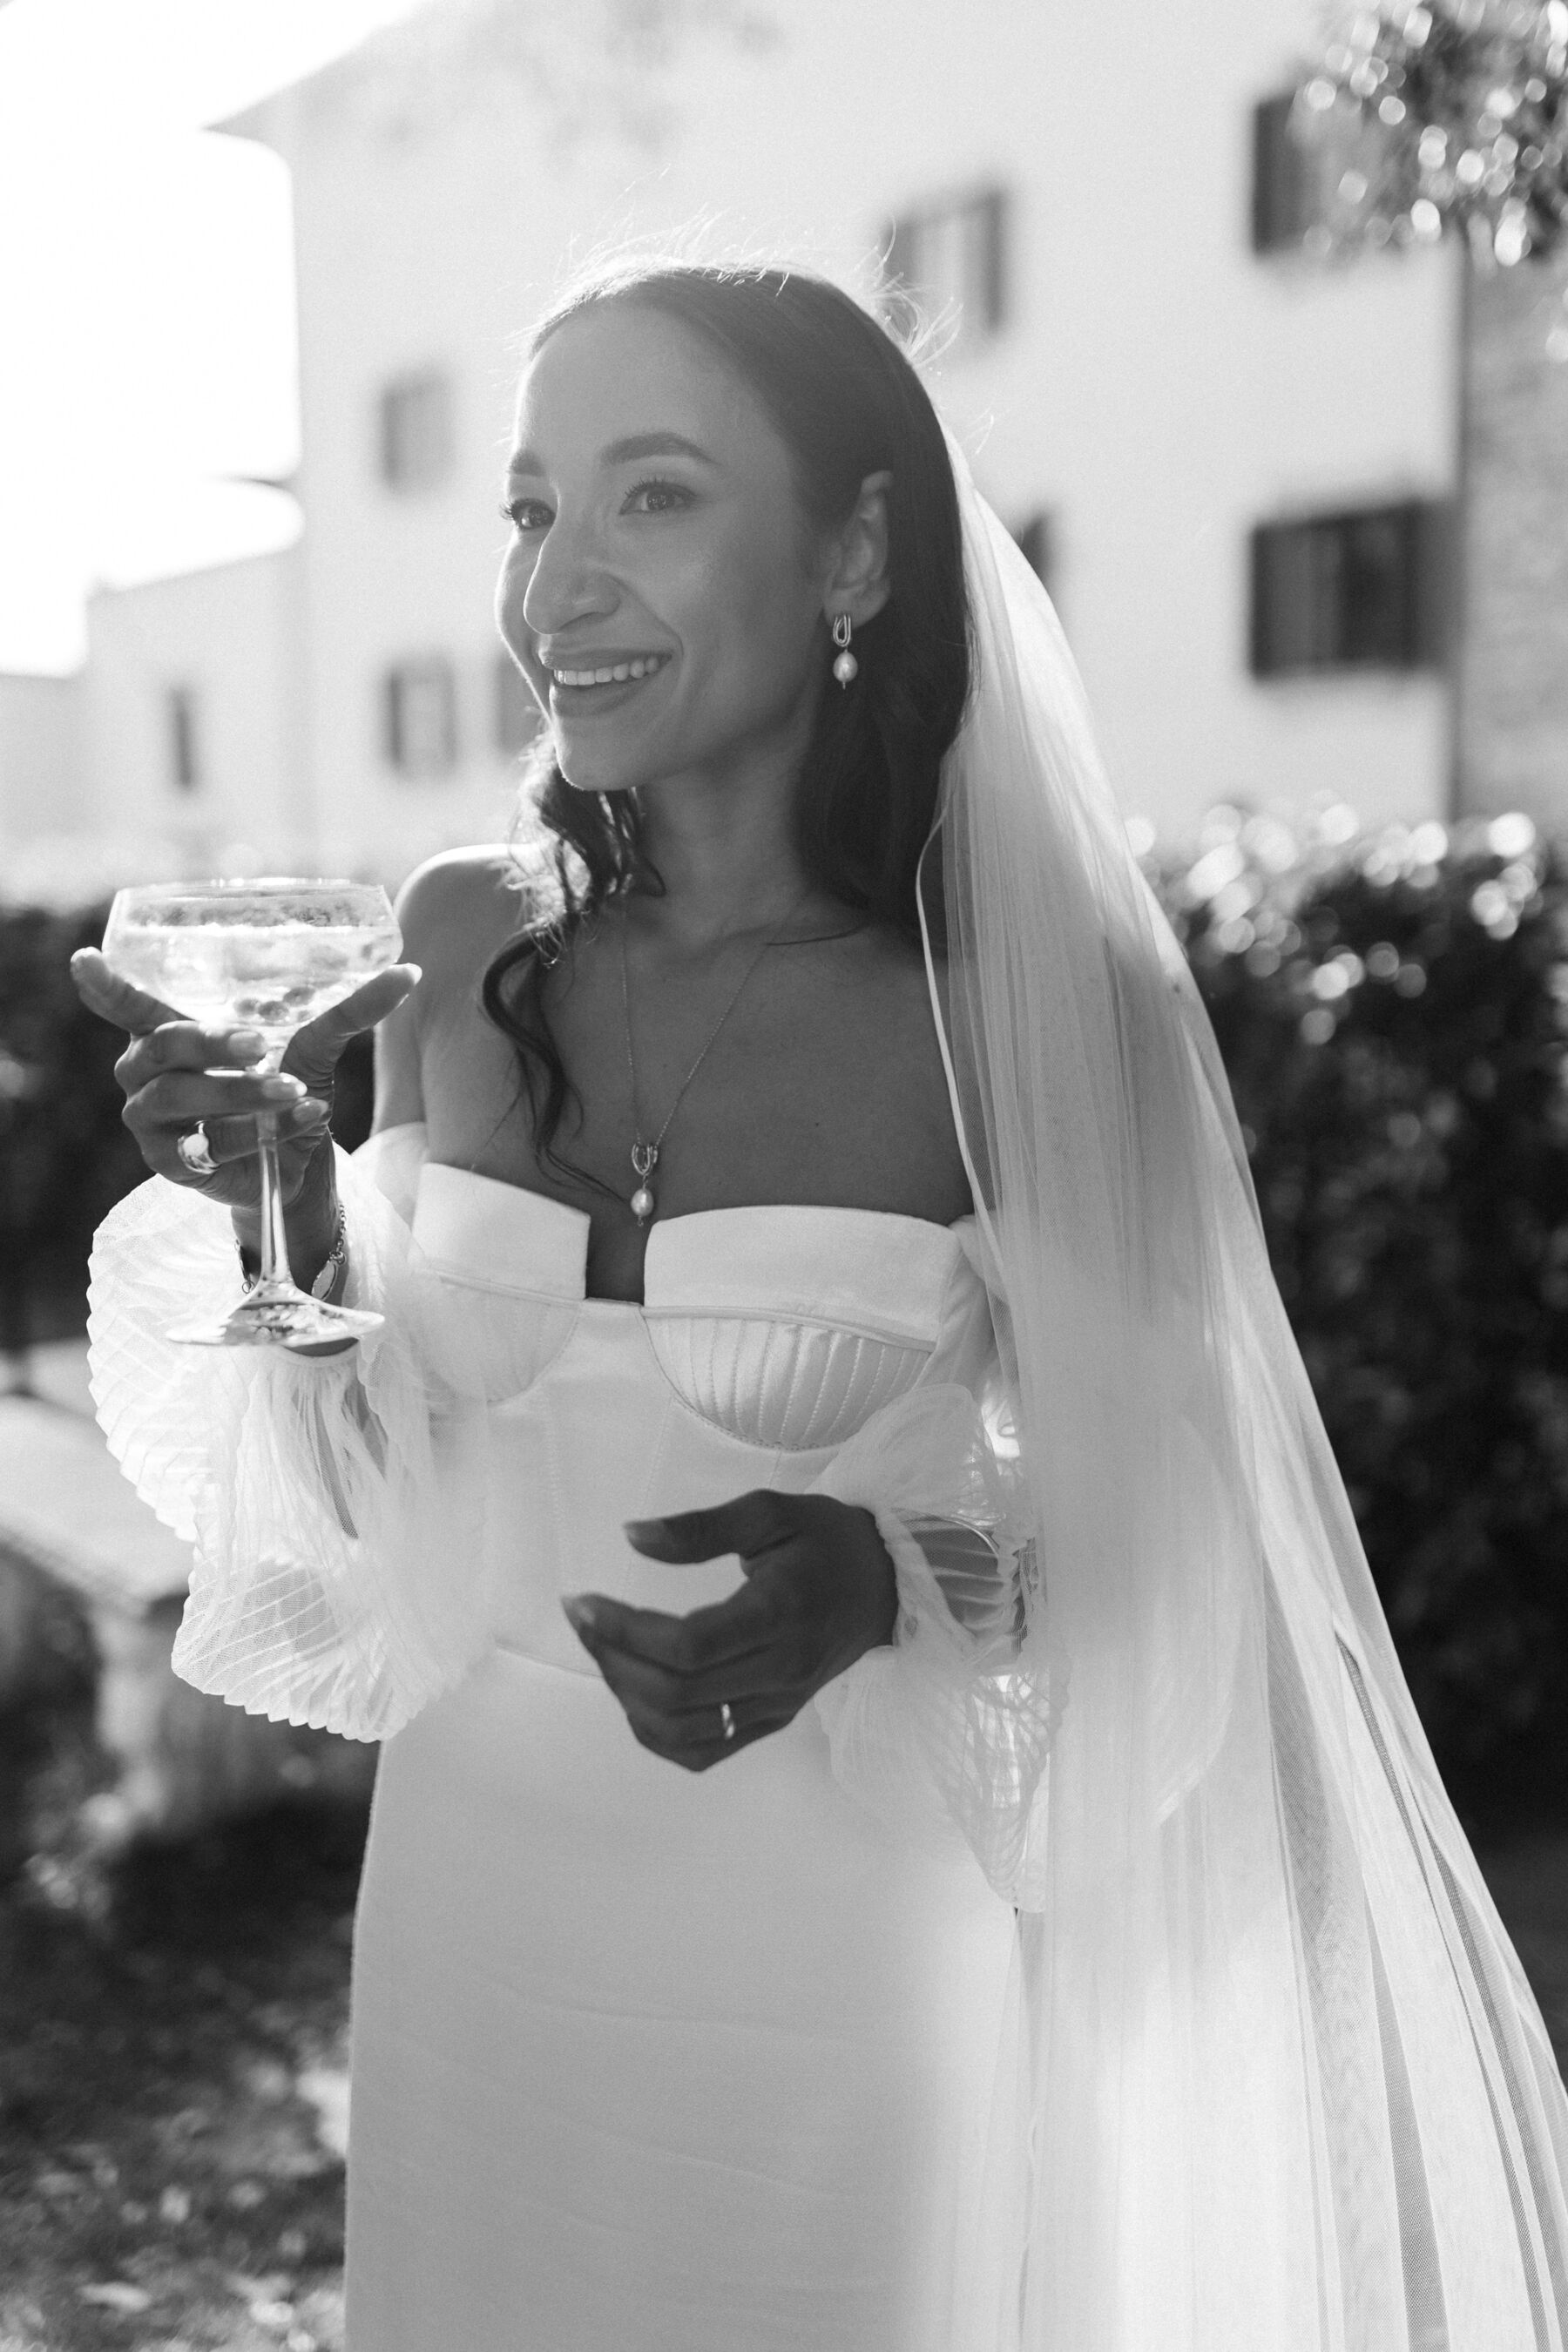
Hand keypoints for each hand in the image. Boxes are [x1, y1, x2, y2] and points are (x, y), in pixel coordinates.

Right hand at [71, 946, 420, 1221]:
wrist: (294, 1163)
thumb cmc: (283, 1089)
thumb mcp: (312, 1043)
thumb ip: (347, 1008)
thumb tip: (408, 972)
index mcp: (166, 1031)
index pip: (126, 1004)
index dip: (105, 986)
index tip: (84, 960)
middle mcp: (146, 1072)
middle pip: (163, 1046)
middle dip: (210, 1041)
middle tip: (258, 1042)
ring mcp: (151, 1120)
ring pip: (182, 1098)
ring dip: (242, 1092)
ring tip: (292, 1087)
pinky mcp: (171, 1164)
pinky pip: (209, 1144)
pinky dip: (260, 1131)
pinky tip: (304, 1116)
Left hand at [563, 1491, 897, 1770]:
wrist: (886, 1586)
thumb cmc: (825, 1541)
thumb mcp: (769, 1512)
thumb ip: (700, 1529)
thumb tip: (630, 1536)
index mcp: (780, 1614)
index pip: (689, 1645)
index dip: (625, 1630)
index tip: (582, 1601)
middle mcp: (780, 1671)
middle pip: (677, 1691)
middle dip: (613, 1657)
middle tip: (582, 1618)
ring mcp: (777, 1705)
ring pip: (683, 1730)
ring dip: (627, 1696)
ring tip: (602, 1650)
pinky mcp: (772, 1722)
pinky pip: (702, 1751)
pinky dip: (655, 1734)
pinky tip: (633, 1694)